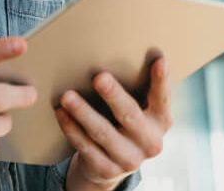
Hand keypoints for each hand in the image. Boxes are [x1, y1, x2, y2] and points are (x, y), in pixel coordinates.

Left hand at [57, 57, 172, 190]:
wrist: (109, 164)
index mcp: (160, 121)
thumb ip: (131, 89)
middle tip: (99, 77)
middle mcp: (150, 142)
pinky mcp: (107, 170)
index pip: (163, 98)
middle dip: (114, 95)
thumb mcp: (133, 109)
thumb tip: (108, 51)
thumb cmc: (120, 122)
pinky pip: (86, 147)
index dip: (162, 81)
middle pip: (130, 115)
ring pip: (103, 133)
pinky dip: (71, 128)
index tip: (159, 60)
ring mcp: (130, 159)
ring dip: (83, 112)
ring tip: (67, 96)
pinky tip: (61, 114)